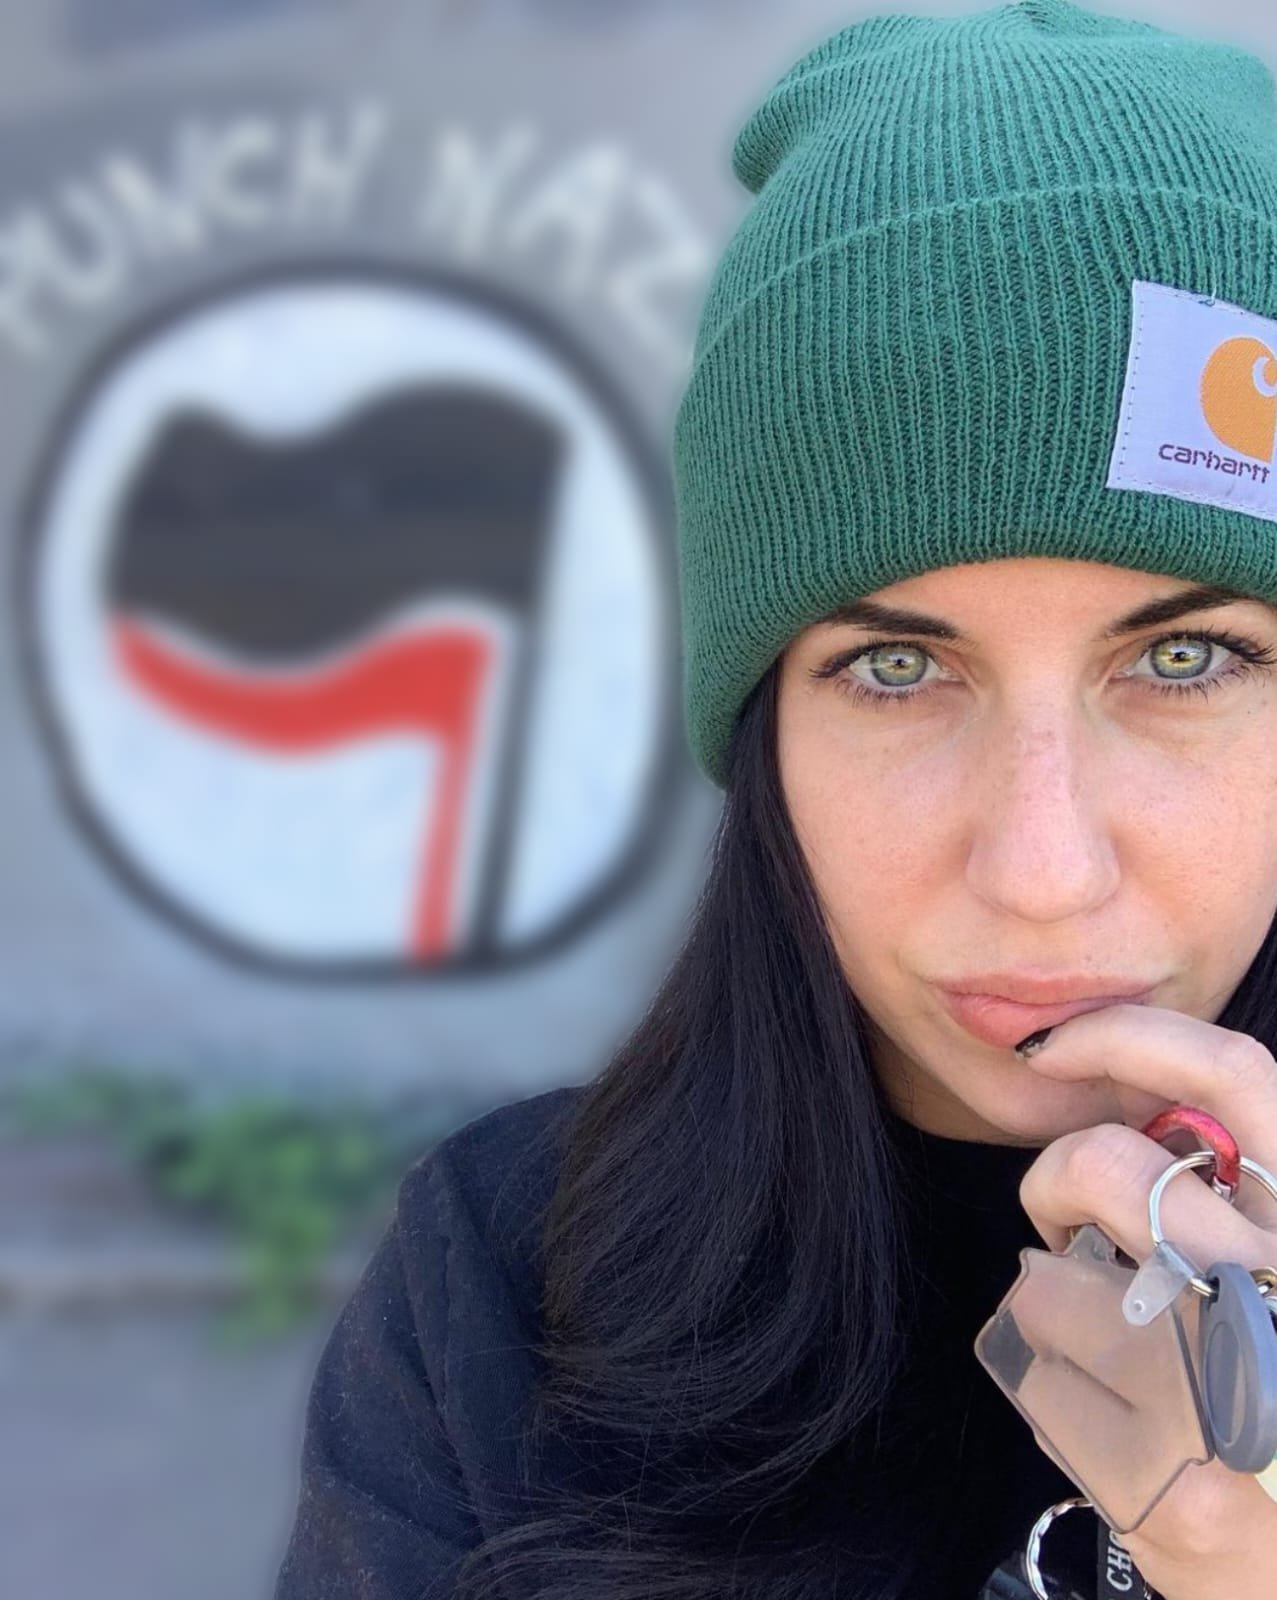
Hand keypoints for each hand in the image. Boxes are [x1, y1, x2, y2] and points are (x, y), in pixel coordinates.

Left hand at [1015, 1002, 1276, 1599]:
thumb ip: (1239, 1196)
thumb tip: (1133, 1116)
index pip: (1236, 1075)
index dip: (1131, 1036)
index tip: (1056, 1045)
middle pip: (1109, 1165)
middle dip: (1057, 1177)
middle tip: (1061, 1210)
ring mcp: (1226, 1390)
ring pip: (1044, 1278)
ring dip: (1049, 1301)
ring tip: (1100, 1341)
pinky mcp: (1167, 1483)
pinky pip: (1034, 1378)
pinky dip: (1046, 1383)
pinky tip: (1098, 1414)